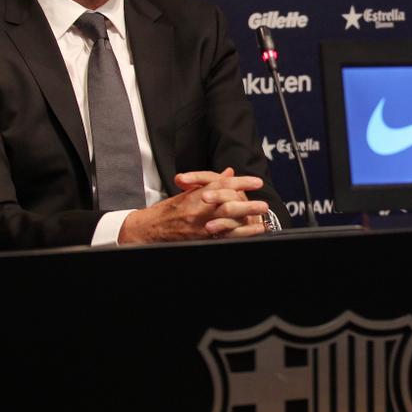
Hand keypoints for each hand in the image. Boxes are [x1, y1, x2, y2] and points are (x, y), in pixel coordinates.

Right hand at [118, 167, 269, 242]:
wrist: (148, 229)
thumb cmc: (168, 210)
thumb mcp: (188, 192)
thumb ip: (211, 183)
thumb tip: (230, 173)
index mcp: (196, 194)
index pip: (222, 185)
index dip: (241, 182)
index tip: (257, 182)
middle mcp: (198, 209)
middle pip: (227, 204)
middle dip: (248, 204)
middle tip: (264, 204)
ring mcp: (199, 225)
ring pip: (227, 222)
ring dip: (247, 222)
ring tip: (264, 221)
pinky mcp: (200, 239)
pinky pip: (223, 236)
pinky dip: (240, 235)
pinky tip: (253, 233)